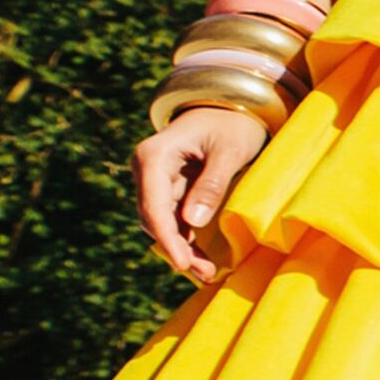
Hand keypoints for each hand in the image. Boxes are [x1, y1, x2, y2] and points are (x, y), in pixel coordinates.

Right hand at [132, 107, 266, 281]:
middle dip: (176, 247)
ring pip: (161, 223)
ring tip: (207, 272)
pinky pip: (172, 220)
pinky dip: (185, 239)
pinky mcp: (168, 190)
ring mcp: (155, 180)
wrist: (229, 106)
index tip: (181, 263)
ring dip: (181, 248)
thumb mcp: (230, 151)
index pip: (154, 204)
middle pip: (154, 218)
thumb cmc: (232, 123)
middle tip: (204, 273)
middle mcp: (147, 168)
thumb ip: (212, 184)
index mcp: (155, 154)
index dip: (166, 237)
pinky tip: (201, 261)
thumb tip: (192, 222)